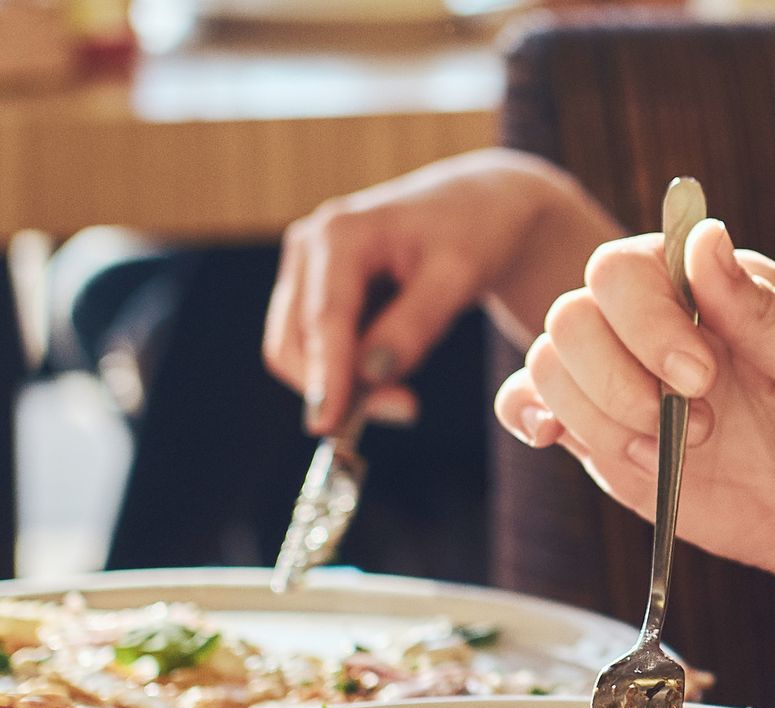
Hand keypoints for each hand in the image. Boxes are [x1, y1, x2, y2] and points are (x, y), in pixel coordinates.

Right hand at [266, 151, 603, 433]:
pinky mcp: (316, 289)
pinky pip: (317, 346)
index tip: (329, 426)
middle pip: (291, 342)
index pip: (322, 320)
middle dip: (336, 388)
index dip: (325, 377)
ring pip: (297, 349)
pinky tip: (391, 373)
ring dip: (342, 385)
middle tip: (406, 409)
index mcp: (340, 234)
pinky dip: (346, 372)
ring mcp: (307, 268)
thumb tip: (372, 376)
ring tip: (405, 397)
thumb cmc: (472, 234)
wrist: (476, 207)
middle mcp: (309, 246)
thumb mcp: (457, 278)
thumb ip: (415, 326)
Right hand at [494, 221, 774, 596]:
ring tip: (676, 455)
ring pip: (551, 367)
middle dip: (618, 378)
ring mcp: (628, 387)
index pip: (626, 267)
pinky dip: (530, 417)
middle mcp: (656, 329)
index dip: (644, 321)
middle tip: (699, 427)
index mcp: (710, 290)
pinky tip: (552, 437)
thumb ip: (768, 309)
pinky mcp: (614, 447)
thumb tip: (702, 238)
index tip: (701, 377)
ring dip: (599, 417)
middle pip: (571, 316)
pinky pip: (538, 411)